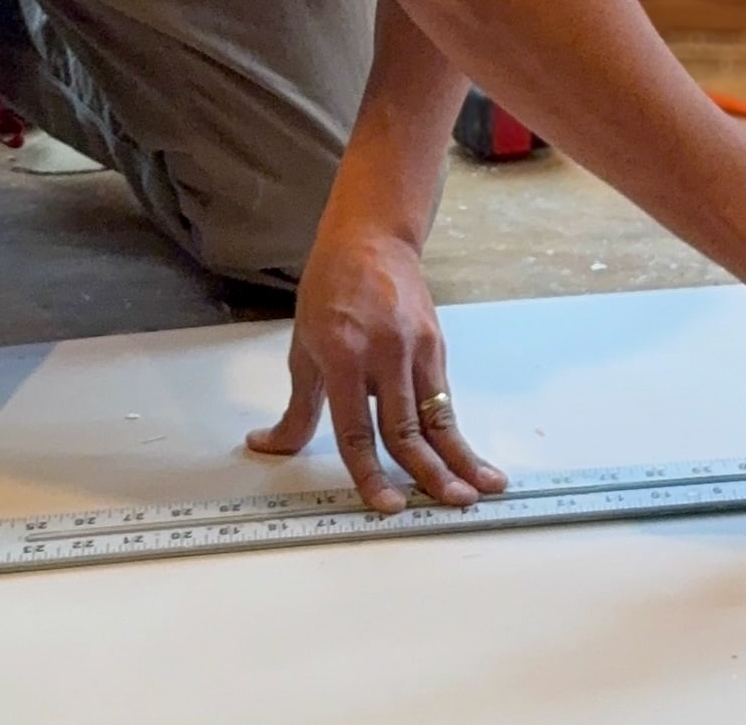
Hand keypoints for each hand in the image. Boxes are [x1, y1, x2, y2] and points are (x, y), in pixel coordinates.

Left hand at [246, 219, 507, 512]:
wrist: (369, 238)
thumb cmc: (329, 289)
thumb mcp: (303, 346)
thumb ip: (297, 407)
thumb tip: (269, 445)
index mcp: (341, 355)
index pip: (356, 428)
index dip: (371, 471)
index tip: (387, 504)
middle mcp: (381, 353)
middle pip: (404, 426)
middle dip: (426, 473)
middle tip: (445, 506)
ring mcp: (413, 348)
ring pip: (435, 417)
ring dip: (457, 460)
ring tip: (475, 494)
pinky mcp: (436, 344)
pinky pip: (444, 400)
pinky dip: (459, 435)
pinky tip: (477, 463)